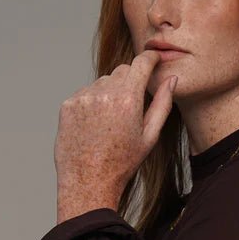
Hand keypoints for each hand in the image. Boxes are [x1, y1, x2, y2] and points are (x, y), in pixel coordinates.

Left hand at [54, 49, 177, 221]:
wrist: (88, 181)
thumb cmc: (122, 163)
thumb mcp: (150, 136)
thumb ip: (162, 104)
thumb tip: (171, 80)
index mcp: (128, 99)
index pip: (141, 63)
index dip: (149, 58)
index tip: (153, 58)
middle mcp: (104, 93)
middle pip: (122, 71)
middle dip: (129, 81)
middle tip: (131, 106)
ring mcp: (83, 97)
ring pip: (102, 82)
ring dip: (109, 93)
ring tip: (110, 123)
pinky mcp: (68, 105)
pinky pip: (85, 94)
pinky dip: (92, 103)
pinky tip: (94, 126)